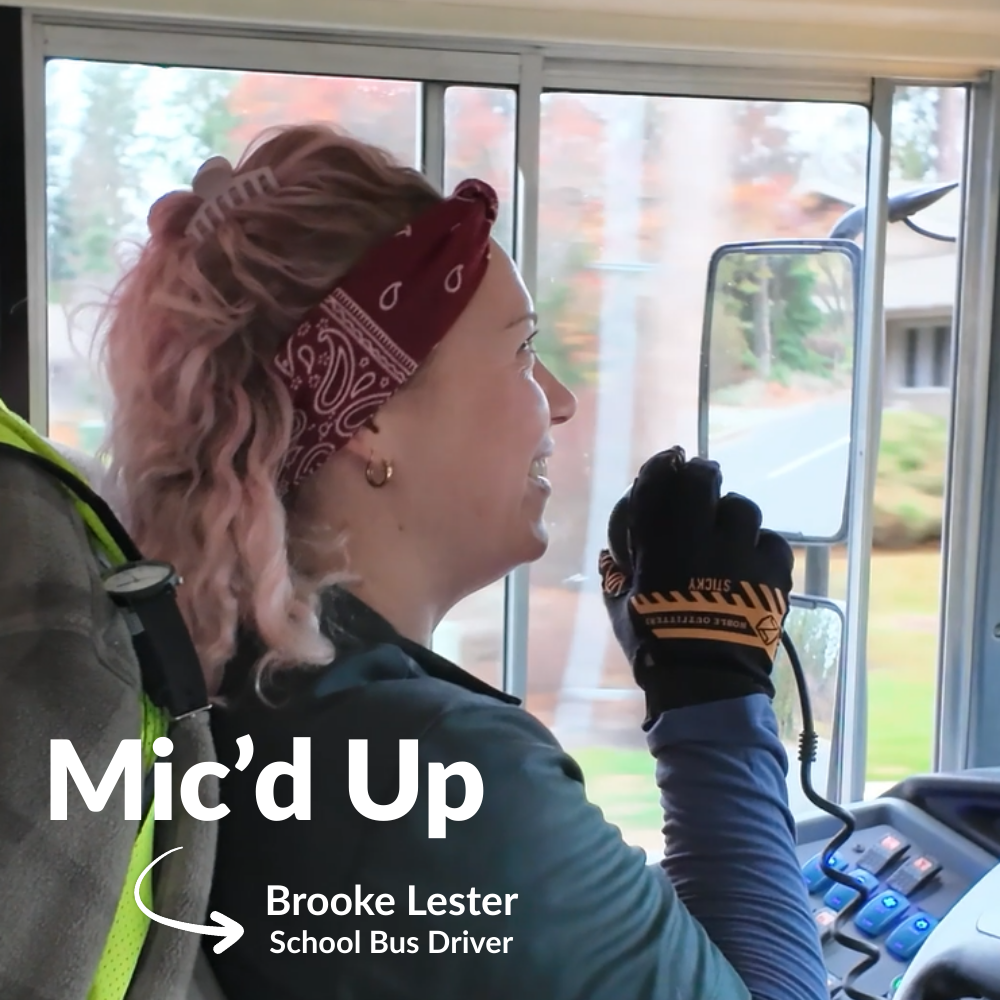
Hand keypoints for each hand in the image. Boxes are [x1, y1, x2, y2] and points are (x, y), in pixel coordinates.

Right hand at [598, 446, 793, 723]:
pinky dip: (760, 546)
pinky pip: (771, 541)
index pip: (662, 480)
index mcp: (663, 538)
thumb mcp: (621, 607)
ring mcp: (744, 550)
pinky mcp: (775, 572)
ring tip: (728, 531)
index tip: (668, 460)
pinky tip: (752, 560)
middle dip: (702, 476)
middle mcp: (705, 533)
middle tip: (701, 484)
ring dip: (732, 514)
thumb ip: (617, 575)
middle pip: (707, 480)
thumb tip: (612, 557)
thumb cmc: (654, 644)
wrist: (707, 680)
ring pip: (743, 508)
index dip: (664, 465)